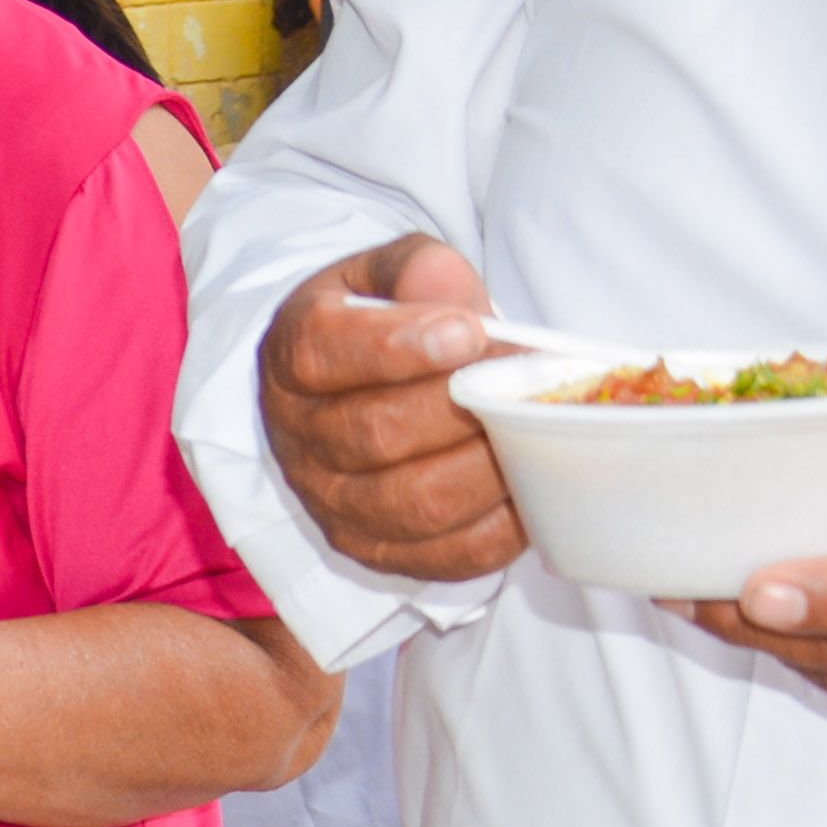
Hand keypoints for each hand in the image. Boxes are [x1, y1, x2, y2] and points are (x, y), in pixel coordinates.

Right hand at [257, 233, 522, 582]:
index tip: (468, 332)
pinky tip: (529, 482)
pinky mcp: (378, 551)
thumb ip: (417, 270)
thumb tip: (452, 292)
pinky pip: (448, 555)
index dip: (397, 345)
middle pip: (377, 434)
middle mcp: (299, 438)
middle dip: (463, 408)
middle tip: (523, 381)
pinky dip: (502, 524)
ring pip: (417, 503)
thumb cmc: (379, 325)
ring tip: (534, 430)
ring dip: (489, 467)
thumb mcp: (386, 275)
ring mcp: (334, 504)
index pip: (324, 353)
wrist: (352, 390)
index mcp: (292, 356)